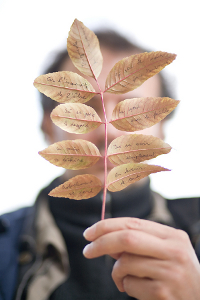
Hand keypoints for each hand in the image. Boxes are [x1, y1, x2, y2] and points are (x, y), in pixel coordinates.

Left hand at [83, 217, 199, 299]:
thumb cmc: (177, 275)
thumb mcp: (163, 253)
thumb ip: (138, 244)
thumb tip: (105, 240)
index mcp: (173, 236)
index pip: (133, 223)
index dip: (107, 226)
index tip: (89, 233)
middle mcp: (174, 250)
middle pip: (127, 239)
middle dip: (101, 243)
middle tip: (87, 251)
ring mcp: (171, 272)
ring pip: (125, 263)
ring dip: (117, 272)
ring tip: (125, 280)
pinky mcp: (164, 293)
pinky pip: (130, 285)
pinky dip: (126, 287)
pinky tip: (141, 291)